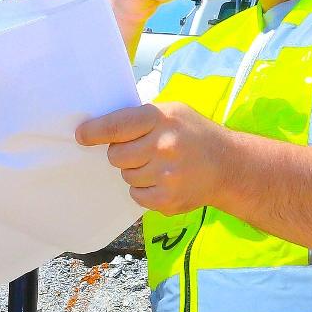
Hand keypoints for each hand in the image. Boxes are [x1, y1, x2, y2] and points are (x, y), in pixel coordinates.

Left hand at [76, 101, 236, 212]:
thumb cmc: (195, 134)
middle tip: (141, 151)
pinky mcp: (167, 199)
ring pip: (125, 175)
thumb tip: (101, 128)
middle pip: (116, 155)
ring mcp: (166, 175)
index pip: (117, 126)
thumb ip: (141, 118)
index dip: (95, 131)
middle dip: (122, 153)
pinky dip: (144, 189)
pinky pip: (136, 194)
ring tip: (159, 165)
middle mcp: (163, 146)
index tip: (81, 135)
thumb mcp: (173, 112)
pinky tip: (163, 180)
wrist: (229, 166)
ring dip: (135, 171)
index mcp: (162, 119)